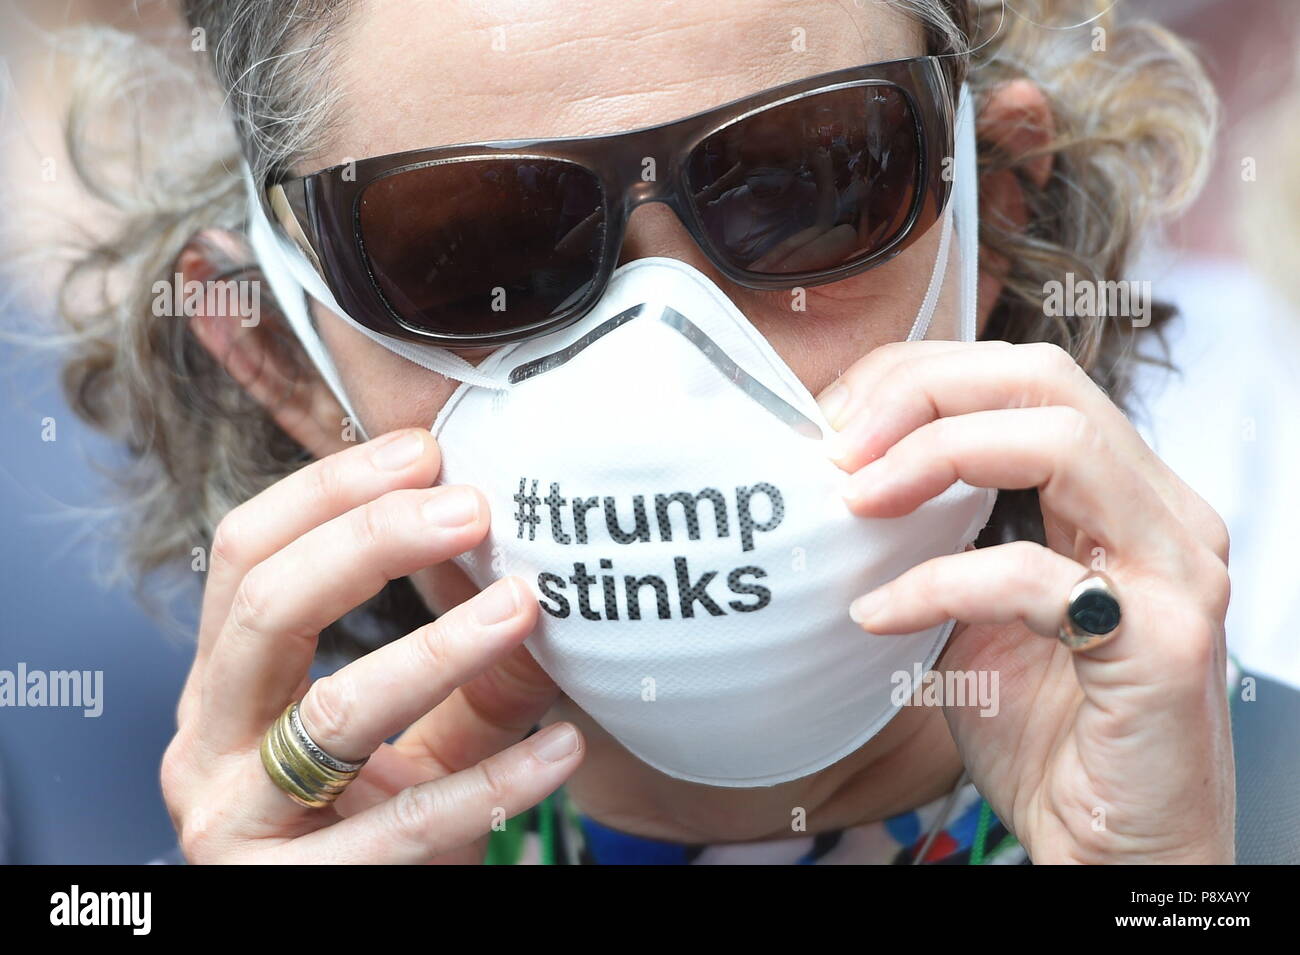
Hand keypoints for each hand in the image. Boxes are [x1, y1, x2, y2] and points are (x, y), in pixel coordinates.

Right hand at [162, 429, 583, 862]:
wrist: (358, 930)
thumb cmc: (378, 829)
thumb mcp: (418, 734)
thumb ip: (468, 667)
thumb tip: (531, 576)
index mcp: (224, 683)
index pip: (247, 554)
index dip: (330, 492)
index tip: (425, 451)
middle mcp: (209, 744)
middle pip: (265, 608)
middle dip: (370, 542)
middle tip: (471, 507)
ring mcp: (238, 823)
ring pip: (330, 713)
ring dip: (437, 649)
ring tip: (525, 608)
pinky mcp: (294, 893)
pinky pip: (403, 825)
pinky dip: (493, 781)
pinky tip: (563, 746)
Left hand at [823, 341, 1232, 863]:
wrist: (1114, 849)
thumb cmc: (1048, 733)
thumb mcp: (978, 611)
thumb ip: (942, 535)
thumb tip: (843, 478)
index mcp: (1122, 493)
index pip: (1025, 376)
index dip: (921, 377)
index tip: (837, 419)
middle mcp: (1163, 514)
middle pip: (1044, 379)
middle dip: (922, 391)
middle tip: (836, 443)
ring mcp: (1174, 571)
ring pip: (1059, 441)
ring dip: (932, 457)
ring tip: (853, 500)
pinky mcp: (1160, 643)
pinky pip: (1031, 577)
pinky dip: (935, 583)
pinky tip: (875, 615)